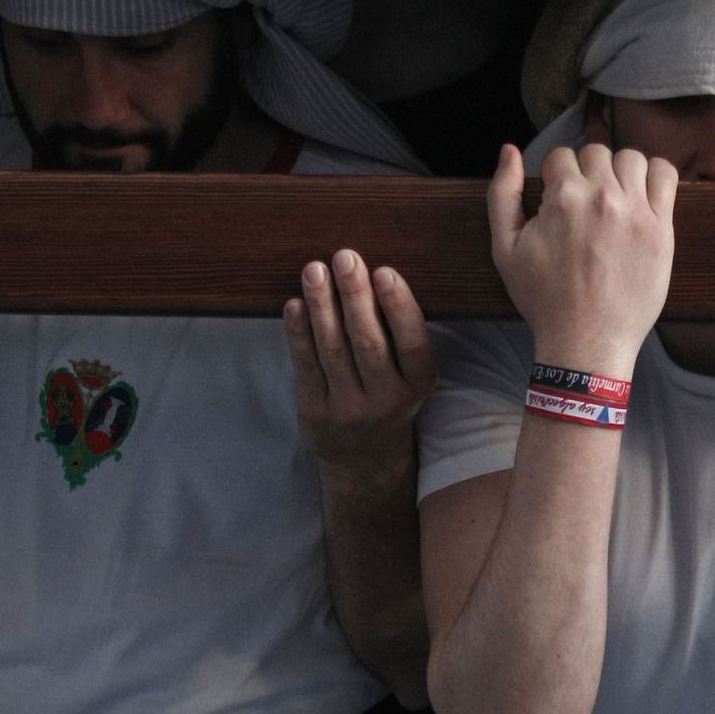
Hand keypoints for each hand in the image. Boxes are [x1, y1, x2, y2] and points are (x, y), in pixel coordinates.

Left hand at [285, 248, 436, 482]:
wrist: (364, 457)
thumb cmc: (388, 396)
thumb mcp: (409, 375)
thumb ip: (397, 335)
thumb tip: (371, 274)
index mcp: (419, 384)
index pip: (413, 343)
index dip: (399, 307)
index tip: (384, 271)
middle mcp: (388, 400)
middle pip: (369, 341)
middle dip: (355, 295)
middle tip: (344, 256)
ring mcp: (350, 409)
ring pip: (334, 350)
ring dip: (322, 306)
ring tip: (314, 270)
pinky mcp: (316, 412)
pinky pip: (305, 366)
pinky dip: (298, 333)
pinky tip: (294, 305)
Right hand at [487, 141, 675, 376]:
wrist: (588, 341)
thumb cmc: (545, 299)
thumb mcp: (504, 248)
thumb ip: (502, 194)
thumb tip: (509, 151)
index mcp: (564, 198)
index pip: (561, 154)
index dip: (556, 175)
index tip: (559, 200)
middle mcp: (602, 197)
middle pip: (596, 152)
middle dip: (585, 172)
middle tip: (583, 204)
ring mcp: (636, 211)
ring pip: (631, 158)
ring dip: (619, 171)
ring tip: (612, 198)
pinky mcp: (662, 228)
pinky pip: (666, 176)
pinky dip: (655, 175)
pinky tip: (642, 194)